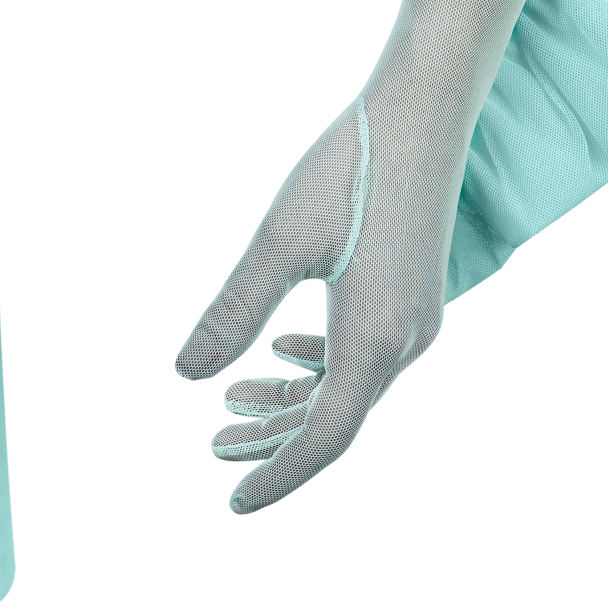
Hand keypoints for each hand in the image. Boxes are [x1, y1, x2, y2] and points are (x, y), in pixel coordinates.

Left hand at [173, 59, 468, 513]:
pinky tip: (287, 351)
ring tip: (235, 404)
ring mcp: (416, 317)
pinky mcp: (414, 292)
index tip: (235, 499)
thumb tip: (185, 373)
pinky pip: (368, 353)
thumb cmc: (352, 166)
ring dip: (295, 400)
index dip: (278, 472)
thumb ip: (234, 310)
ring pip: (352, 386)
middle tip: (213, 450)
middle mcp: (407, 340)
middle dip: (275, 440)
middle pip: (338, 419)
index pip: (325, 437)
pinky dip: (323, 365)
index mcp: (376, 338)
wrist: (421, 109)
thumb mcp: (280, 239)